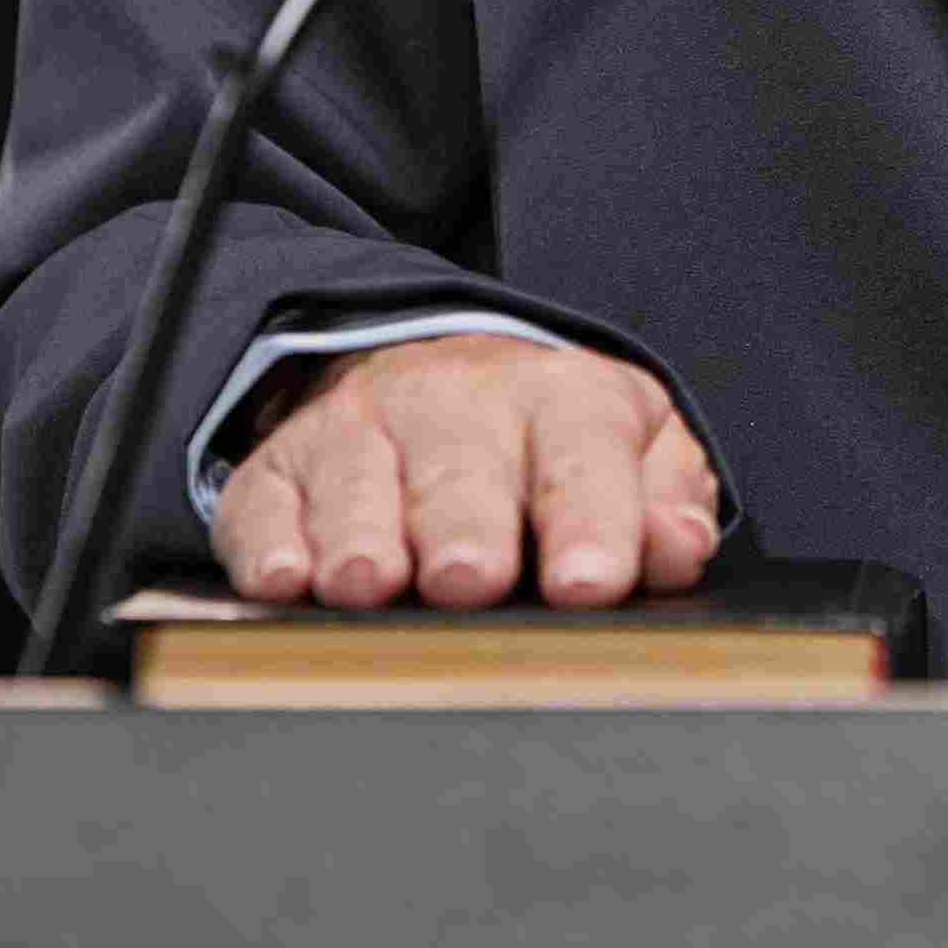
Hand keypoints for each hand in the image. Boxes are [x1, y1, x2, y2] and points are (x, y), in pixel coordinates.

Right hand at [211, 332, 723, 608]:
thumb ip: (664, 498)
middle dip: (465, 524)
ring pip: (357, 482)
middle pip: (461, 467)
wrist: (426, 365)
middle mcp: (454, 404)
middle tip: (472, 577)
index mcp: (560, 399)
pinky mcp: (281, 471)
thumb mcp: (628, 443)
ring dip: (362, 534)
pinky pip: (266, 504)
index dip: (589, 520)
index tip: (590, 581)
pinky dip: (271, 542)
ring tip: (368, 581)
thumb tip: (681, 549)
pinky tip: (283, 578)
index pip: (582, 456)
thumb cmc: (542, 434)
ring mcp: (359, 432)